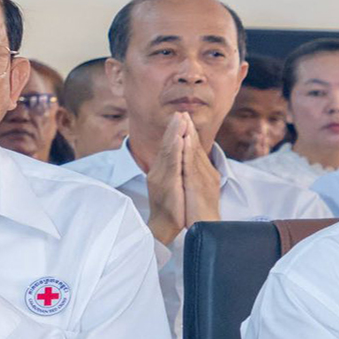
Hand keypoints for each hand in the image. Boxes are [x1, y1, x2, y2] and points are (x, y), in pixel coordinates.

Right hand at [146, 114, 186, 244]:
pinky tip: (178, 139)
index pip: (167, 148)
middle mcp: (158, 171)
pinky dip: (175, 150)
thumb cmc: (170, 208)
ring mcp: (161, 177)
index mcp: (161, 171)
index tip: (180, 117)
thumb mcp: (171, 185)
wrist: (163, 226)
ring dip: (174, 133)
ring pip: (168, 151)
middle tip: (180, 112)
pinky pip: (171, 164)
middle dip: (173, 127)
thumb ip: (173, 172)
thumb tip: (178, 160)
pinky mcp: (166, 184)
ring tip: (180, 119)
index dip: (173, 132)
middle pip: (166, 145)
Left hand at [182, 119, 220, 224]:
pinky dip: (188, 150)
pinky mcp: (198, 186)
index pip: (196, 153)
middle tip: (183, 113)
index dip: (191, 137)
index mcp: (206, 176)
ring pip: (194, 153)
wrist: (206, 229)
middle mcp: (207, 174)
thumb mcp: (198, 194)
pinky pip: (192, 165)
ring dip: (189, 135)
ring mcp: (203, 179)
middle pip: (196, 149)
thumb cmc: (201, 215)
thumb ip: (196, 181)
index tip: (185, 122)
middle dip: (189, 130)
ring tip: (184, 120)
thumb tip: (191, 172)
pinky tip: (185, 139)